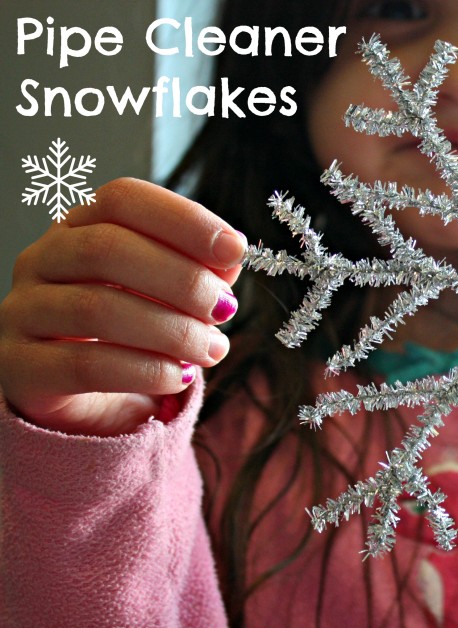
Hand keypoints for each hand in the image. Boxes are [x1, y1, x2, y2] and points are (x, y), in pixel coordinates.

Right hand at [0, 178, 246, 435]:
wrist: (84, 397)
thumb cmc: (132, 331)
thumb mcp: (169, 294)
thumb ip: (199, 269)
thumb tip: (230, 255)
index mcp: (79, 226)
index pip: (122, 199)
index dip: (183, 219)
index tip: (234, 249)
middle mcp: (42, 259)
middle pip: (107, 249)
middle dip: (181, 280)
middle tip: (225, 309)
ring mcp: (24, 311)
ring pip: (97, 309)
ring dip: (171, 331)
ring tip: (212, 349)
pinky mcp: (22, 367)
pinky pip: (86, 365)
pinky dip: (145, 371)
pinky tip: (179, 377)